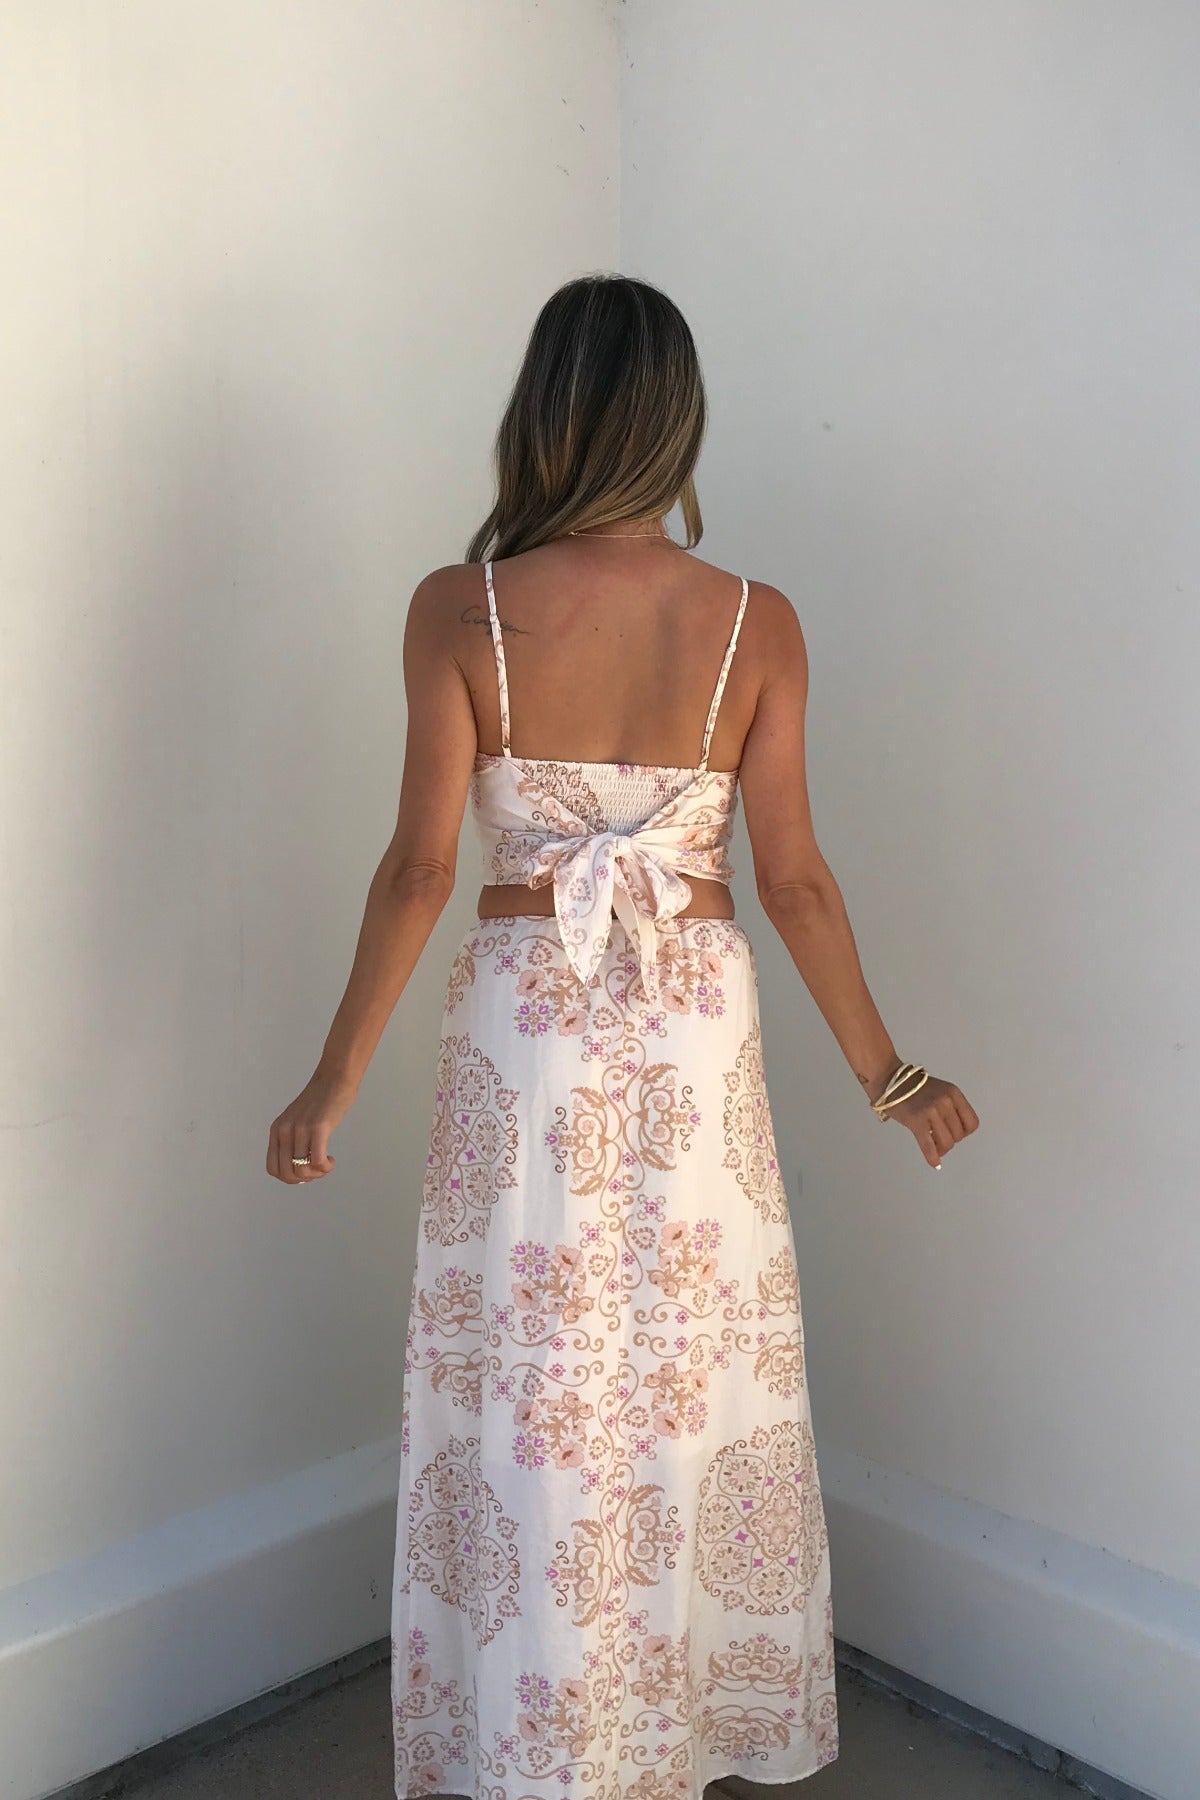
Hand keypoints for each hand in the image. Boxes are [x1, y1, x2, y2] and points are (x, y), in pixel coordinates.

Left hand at [266, 1070, 357, 1184]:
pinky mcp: (318, 1128)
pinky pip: (317, 1161)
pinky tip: (331, 1160)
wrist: (334, 1078)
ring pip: (302, 1170)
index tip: (304, 1171)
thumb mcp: (296, 1120)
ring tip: (326, 1164)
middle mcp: (285, 1131)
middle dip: (304, 1179)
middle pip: (287, 1174)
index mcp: (277, 1130)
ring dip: (317, 1174)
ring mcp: (300, 1130)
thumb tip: (299, 1167)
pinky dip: (325, 1167)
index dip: (289, 1178)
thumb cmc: (320, 1100)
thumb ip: (292, 1140)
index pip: (273, 1169)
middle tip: (318, 1170)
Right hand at [883, 1072, 978, 1169]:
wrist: (891, 1080)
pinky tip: (934, 1163)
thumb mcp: (941, 1091)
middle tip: (937, 1136)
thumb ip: (951, 1107)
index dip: (964, 1132)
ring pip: (947, 1143)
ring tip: (933, 1144)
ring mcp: (931, 1111)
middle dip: (949, 1139)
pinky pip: (929, 1146)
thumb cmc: (914, 1087)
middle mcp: (945, 1101)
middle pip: (959, 1135)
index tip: (954, 1132)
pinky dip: (932, 1158)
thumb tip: (955, 1132)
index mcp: (954, 1093)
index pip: (972, 1123)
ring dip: (941, 1148)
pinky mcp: (916, 1121)